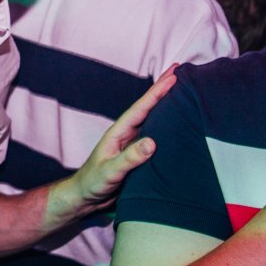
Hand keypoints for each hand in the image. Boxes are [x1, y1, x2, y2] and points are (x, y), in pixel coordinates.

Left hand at [69, 65, 177, 208]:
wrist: (85, 197)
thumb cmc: (93, 183)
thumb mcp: (110, 172)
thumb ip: (130, 159)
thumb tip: (152, 142)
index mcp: (119, 133)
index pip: (141, 108)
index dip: (157, 92)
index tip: (172, 77)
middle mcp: (127, 134)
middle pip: (149, 107)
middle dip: (162, 88)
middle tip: (178, 68)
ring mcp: (133, 143)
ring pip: (153, 118)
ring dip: (166, 102)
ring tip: (181, 86)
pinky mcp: (138, 154)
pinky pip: (157, 134)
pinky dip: (167, 123)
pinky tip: (177, 119)